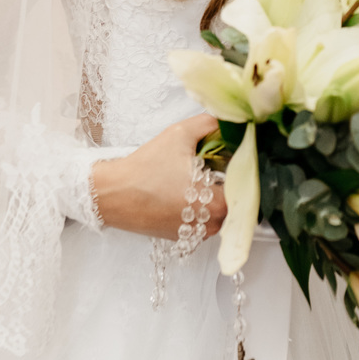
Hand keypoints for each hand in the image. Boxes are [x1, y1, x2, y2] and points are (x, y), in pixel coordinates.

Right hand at [91, 115, 226, 240]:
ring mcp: (197, 235)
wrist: (112, 194)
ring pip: (219, 212)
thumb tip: (228, 121)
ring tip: (194, 177)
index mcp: (218, 204)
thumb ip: (210, 124)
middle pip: (235, 199)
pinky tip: (183, 191)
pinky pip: (202, 220)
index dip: (239, 168)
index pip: (246, 186)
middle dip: (226, 181)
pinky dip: (198, 206)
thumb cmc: (144, 169)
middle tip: (211, 164)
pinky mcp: (183, 238)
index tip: (229, 157)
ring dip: (213, 195)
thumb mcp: (180, 135)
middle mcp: (211, 225)